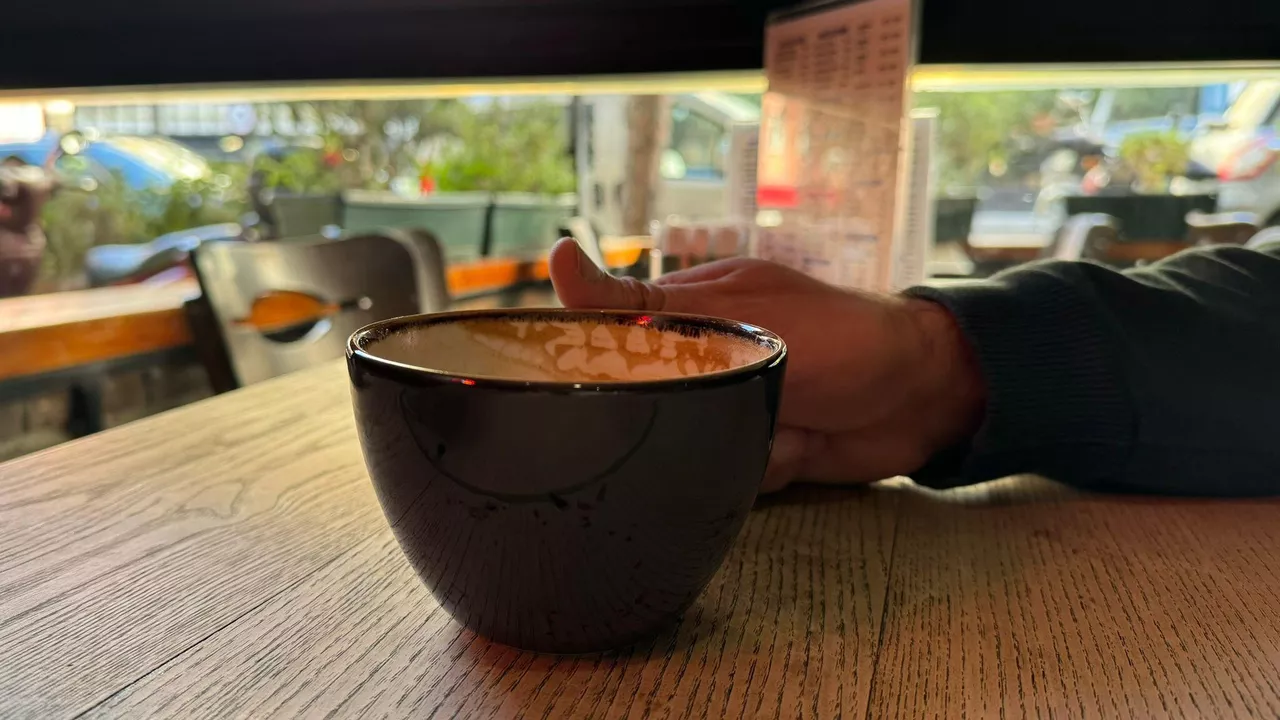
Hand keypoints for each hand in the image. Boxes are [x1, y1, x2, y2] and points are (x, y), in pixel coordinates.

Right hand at [549, 239, 984, 491]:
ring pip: (683, 444)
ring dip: (733, 445)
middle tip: (728, 409)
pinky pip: (724, 474)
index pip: (608, 335)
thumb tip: (558, 260)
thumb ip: (645, 304)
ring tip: (784, 424)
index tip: (600, 390)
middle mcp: (701, 356)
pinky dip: (761, 468)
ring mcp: (730, 403)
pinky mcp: (755, 448)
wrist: (926, 399)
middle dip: (681, 417)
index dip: (597, 367)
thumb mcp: (735, 315)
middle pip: (644, 402)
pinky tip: (800, 448)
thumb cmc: (837, 335)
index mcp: (687, 307)